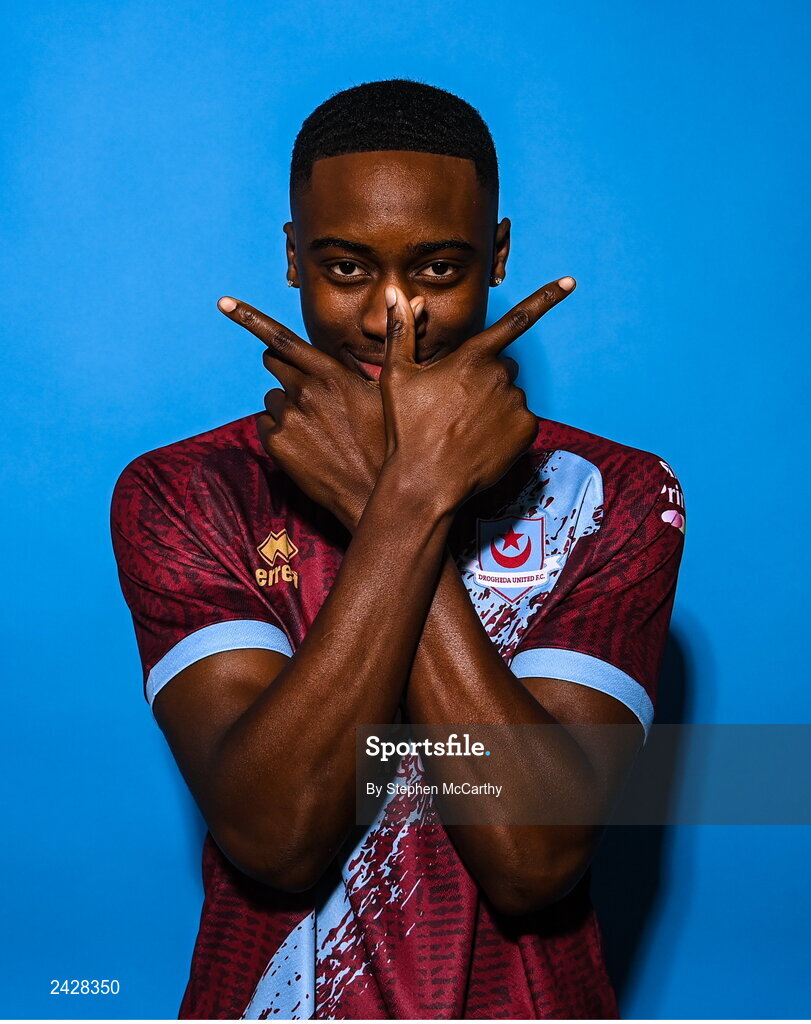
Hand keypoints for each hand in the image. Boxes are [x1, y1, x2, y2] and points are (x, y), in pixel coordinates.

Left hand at [216, 296, 384, 530]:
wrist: (371, 494)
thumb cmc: (386, 441)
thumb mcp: (390, 391)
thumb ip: (394, 343)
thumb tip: (415, 300)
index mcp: (330, 374)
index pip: (281, 337)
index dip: (249, 317)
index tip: (224, 303)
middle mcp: (304, 391)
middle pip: (273, 363)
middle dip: (286, 369)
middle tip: (310, 391)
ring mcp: (287, 419)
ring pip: (273, 398)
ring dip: (288, 405)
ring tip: (319, 429)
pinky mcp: (276, 444)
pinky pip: (267, 425)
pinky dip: (281, 432)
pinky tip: (308, 447)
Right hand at [380, 277, 575, 509]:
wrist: (426, 481)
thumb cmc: (408, 428)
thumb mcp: (397, 376)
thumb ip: (402, 331)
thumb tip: (399, 294)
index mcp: (473, 356)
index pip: (517, 320)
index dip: (546, 298)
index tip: (570, 282)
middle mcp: (500, 376)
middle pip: (503, 367)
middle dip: (486, 379)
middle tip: (456, 406)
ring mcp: (517, 404)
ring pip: (511, 396)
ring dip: (494, 406)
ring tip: (464, 429)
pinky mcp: (527, 431)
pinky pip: (522, 421)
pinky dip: (506, 429)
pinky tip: (481, 442)